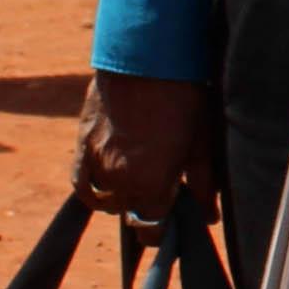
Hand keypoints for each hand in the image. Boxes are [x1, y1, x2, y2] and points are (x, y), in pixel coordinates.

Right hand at [76, 71, 212, 220]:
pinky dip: (91, 189)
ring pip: (104, 200)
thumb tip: (208, 216)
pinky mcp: (81, 144)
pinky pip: (80, 182)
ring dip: (119, 197)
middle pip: (127, 215)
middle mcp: (119, 181)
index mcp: (151, 185)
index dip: (160, 232)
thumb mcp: (202, 143)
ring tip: (136, 180)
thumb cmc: (183, 97)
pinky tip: (103, 186)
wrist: (146, 57)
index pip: (150, 231)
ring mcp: (96, 163)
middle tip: (158, 192)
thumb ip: (203, 185)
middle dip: (143, 210)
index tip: (169, 223)